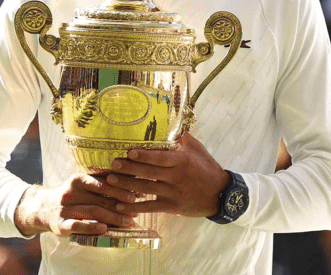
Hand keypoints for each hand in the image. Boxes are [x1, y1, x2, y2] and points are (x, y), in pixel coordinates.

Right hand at [14, 173, 138, 236]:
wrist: (42, 208)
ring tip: (128, 221)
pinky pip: (77, 225)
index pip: (103, 183)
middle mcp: (70, 193)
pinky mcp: (60, 224)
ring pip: (92, 212)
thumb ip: (102, 181)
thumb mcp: (83, 183)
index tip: (136, 194)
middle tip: (136, 210)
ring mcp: (65, 209)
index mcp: (78, 180)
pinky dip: (91, 227)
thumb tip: (132, 178)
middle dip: (121, 205)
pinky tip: (104, 228)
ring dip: (113, 217)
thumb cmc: (72, 195)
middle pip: (100, 199)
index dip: (121, 189)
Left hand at [108, 132, 227, 217]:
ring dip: (127, 185)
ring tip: (110, 181)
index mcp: (183, 161)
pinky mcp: (172, 206)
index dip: (144, 156)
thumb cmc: (207, 169)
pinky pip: (150, 207)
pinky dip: (135, 207)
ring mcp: (174, 193)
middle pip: (149, 172)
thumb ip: (184, 139)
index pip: (161, 157)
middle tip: (113, 164)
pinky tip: (121, 205)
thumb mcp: (199, 150)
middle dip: (129, 168)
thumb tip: (172, 123)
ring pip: (146, 189)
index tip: (129, 152)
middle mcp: (177, 176)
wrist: (220, 195)